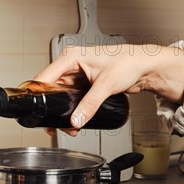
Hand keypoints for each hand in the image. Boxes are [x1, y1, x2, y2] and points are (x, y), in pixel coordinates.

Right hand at [34, 44, 183, 131]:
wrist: (145, 67)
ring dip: (62, 112)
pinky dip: (71, 110)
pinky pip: (70, 99)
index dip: (38, 94)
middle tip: (55, 125)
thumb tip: (76, 120)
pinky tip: (74, 121)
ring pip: (59, 97)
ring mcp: (76, 75)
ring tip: (68, 127)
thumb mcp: (106, 85)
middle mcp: (70, 65)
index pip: (44, 77)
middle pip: (50, 90)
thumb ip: (90, 104)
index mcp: (71, 57)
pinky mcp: (83, 85)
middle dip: (52, 109)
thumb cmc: (129, 62)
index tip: (38, 111)